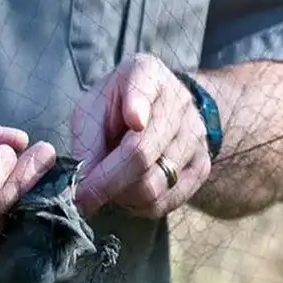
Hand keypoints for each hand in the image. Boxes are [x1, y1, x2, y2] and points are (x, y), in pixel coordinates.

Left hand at [72, 54, 210, 217]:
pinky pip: (165, 202)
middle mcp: (178, 102)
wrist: (157, 115)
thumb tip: (84, 183)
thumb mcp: (91, 111)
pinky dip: (138, 207)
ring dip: (120, 197)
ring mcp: (195, 136)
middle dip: (104, 183)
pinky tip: (127, 194)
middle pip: (142, 154)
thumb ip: (86, 141)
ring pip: (153, 185)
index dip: (138, 105)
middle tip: (82, 196)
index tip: (134, 120)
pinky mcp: (200, 167)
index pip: (144, 88)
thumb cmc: (115, 111)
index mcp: (147, 75)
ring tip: (107, 188)